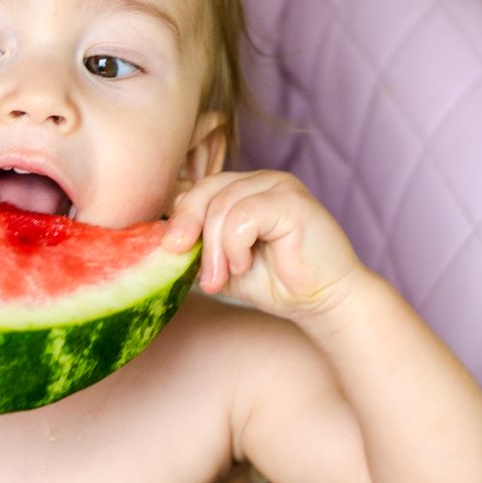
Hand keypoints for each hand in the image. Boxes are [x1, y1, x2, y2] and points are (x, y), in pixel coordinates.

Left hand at [162, 170, 363, 320]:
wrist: (324, 302)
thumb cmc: (276, 283)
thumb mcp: (222, 264)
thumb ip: (195, 248)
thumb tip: (157, 243)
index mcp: (242, 189)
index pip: (196, 190)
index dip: (179, 219)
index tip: (170, 253)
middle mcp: (259, 180)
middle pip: (204, 191)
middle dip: (190, 232)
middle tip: (198, 272)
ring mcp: (277, 184)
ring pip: (220, 205)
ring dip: (215, 249)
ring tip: (224, 277)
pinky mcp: (292, 200)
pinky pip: (243, 214)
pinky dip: (235, 244)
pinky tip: (245, 264)